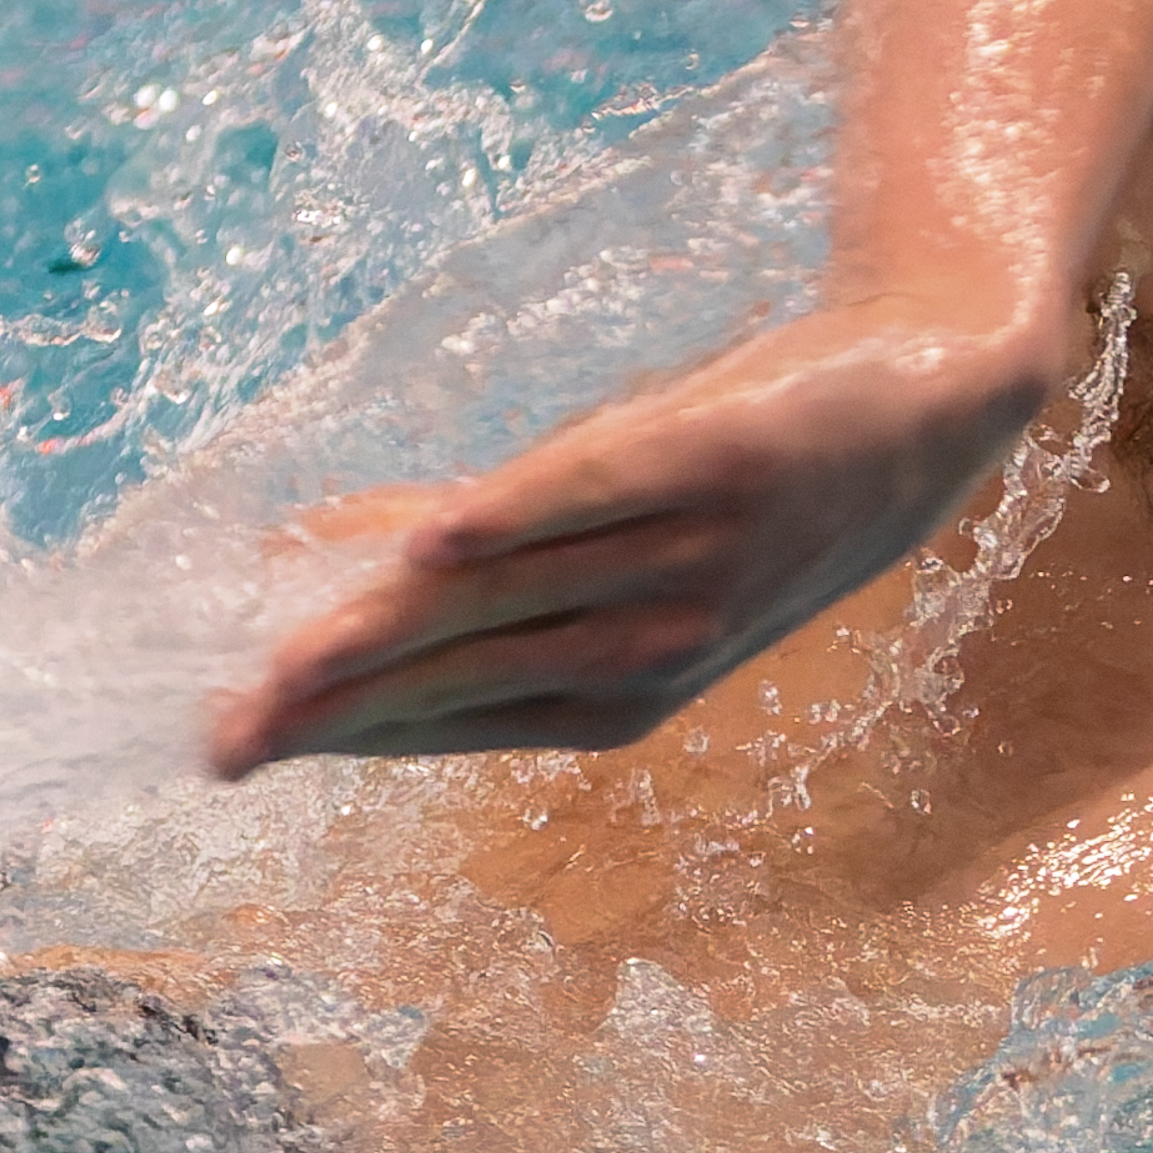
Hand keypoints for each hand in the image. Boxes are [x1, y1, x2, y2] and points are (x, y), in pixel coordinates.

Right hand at [207, 299, 1056, 770]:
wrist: (928, 399)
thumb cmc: (744, 485)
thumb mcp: (620, 541)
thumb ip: (484, 554)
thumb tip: (321, 555)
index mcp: (623, 693)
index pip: (455, 724)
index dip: (343, 736)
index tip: (230, 753)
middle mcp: (654, 643)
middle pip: (468, 679)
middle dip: (339, 711)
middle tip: (224, 741)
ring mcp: (688, 558)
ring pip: (514, 604)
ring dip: (395, 636)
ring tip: (287, 663)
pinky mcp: (717, 463)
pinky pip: (600, 496)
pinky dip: (518, 520)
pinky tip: (431, 543)